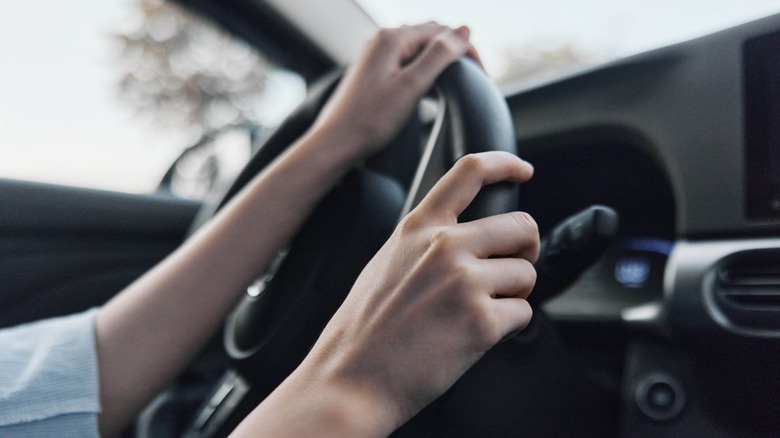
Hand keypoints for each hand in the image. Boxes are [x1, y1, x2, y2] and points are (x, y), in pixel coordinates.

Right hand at [297, 152, 538, 433]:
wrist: (350, 381)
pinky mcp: (481, 321)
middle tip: (511, 271)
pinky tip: (475, 337)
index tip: (522, 171)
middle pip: (521, 227)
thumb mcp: (385, 264)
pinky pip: (524, 315)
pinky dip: (508, 328)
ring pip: (527, 274)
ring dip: (513, 296)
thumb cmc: (363, 331)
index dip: (505, 164)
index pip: (470, 172)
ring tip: (477, 314)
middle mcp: (444, 246)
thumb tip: (465, 241)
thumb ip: (425, 243)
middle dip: (525, 251)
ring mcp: (464, 281)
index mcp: (418, 228)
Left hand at [310, 23, 482, 163]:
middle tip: (477, 79)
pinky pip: (407, 60)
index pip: (443, 32)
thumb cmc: (369, 121)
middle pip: (432, 36)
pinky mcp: (374, 72)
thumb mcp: (411, 87)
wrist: (335, 145)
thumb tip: (465, 31)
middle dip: (456, 53)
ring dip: (442, 60)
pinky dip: (425, 69)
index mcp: (392, 38)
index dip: (467, 51)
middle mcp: (382, 40)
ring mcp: (376, 55)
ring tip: (460, 82)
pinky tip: (432, 85)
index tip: (483, 77)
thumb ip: (439, 56)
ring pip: (420, 48)